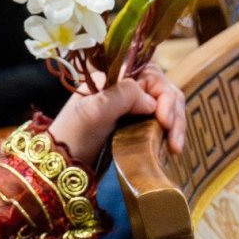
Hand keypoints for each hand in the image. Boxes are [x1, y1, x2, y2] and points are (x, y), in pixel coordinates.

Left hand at [48, 64, 187, 164]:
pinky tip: (171, 149)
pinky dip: (170, 134)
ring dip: (177, 126)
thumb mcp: (94, 111)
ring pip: (167, 108)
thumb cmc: (73, 134)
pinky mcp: (136, 127)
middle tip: (175, 142)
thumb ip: (122, 95)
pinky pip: (161, 124)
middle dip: (175, 113)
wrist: (62, 163)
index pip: (152, 74)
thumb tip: (152, 100)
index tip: (164, 120)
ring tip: (176, 149)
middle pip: (164, 91)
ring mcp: (132, 109)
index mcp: (115, 78)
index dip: (164, 94)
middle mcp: (126, 90)